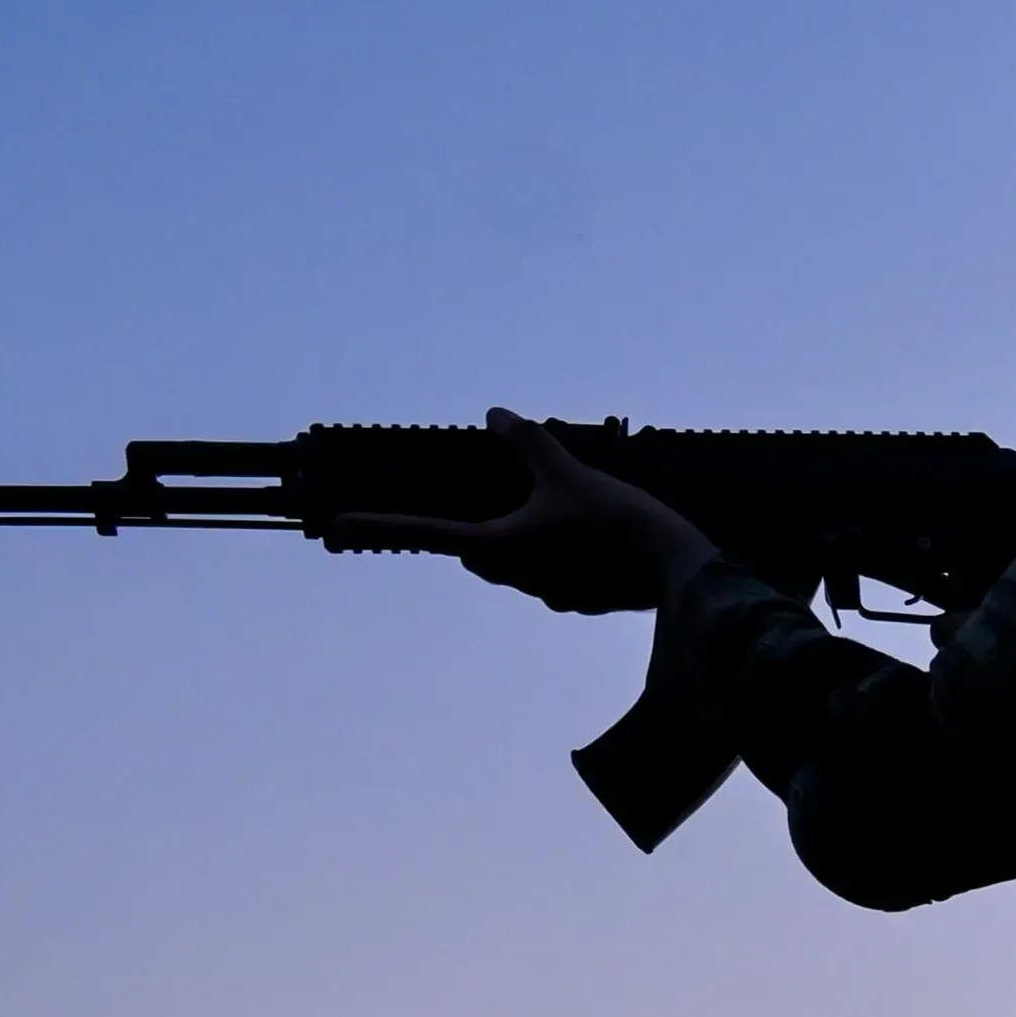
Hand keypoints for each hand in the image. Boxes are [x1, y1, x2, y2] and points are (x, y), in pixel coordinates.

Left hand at [339, 409, 720, 614]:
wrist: (679, 572)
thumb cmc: (617, 522)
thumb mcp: (568, 471)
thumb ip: (527, 442)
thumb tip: (494, 413)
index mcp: (500, 546)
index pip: (424, 532)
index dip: (378, 526)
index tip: (336, 530)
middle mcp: (516, 577)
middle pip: (477, 554)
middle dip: (481, 535)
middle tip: (501, 504)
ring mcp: (547, 596)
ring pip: (517, 567)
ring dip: (527, 544)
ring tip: (568, 518)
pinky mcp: (579, 603)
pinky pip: (556, 580)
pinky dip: (564, 560)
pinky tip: (595, 543)